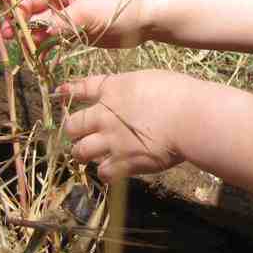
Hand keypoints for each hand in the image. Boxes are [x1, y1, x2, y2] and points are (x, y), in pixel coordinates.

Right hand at [0, 0, 151, 46]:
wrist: (147, 17)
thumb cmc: (118, 5)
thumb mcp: (84, 13)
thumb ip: (57, 23)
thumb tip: (34, 33)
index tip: (4, 2)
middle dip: (17, 14)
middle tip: (7, 32)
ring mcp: (69, 10)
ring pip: (40, 19)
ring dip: (28, 31)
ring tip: (20, 45)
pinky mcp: (76, 27)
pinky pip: (53, 33)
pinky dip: (43, 42)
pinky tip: (36, 53)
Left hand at [60, 70, 195, 180]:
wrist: (191, 118)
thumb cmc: (178, 93)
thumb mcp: (149, 79)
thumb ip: (130, 89)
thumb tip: (127, 95)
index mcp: (113, 90)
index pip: (82, 88)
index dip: (69, 91)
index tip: (60, 93)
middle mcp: (105, 115)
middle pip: (72, 125)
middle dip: (74, 130)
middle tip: (81, 133)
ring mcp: (112, 140)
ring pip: (80, 152)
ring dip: (83, 153)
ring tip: (89, 155)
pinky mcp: (123, 162)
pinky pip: (103, 172)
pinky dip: (106, 172)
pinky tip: (112, 169)